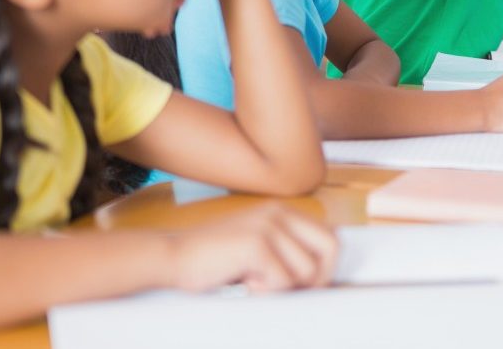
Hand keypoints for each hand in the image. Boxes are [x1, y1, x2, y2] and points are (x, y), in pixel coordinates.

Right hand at [168, 202, 337, 292]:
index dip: (326, 266)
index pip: (330, 235)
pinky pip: (283, 281)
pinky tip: (245, 282)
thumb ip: (286, 249)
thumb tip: (320, 275)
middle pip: (330, 248)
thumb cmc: (212, 258)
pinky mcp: (257, 244)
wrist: (172, 256)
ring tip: (256, 281)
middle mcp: (279, 212)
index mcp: (282, 211)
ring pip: (306, 271)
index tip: (309, 285)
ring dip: (283, 287)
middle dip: (318, 277)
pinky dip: (266, 291)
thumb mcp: (257, 245)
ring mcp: (269, 226)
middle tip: (290, 289)